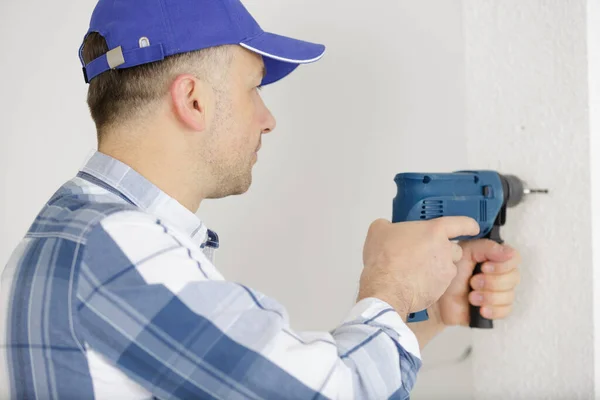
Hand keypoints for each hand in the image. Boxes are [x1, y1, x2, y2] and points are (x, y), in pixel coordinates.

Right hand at [358, 217, 479, 317]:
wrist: (386, 289)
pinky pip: (439, 284)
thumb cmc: (385, 260)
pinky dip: (430, 283)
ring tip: (415, 270)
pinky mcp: (440, 290)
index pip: (461, 224)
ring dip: (436, 268)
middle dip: (442, 251)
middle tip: (424, 254)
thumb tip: (388, 228)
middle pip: (454, 249)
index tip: (471, 228)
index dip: (468, 225)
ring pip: (447, 268)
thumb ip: (389, 225)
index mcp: (434, 231)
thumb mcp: (379, 230)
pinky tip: (413, 282)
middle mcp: (445, 251)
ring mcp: (445, 272)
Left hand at [436, 239, 520, 326]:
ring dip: (488, 297)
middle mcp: (501, 274)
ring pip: (509, 295)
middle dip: (491, 282)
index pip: (514, 258)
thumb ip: (487, 247)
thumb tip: (509, 252)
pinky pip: (506, 311)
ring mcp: (499, 293)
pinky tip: (480, 309)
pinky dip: (493, 310)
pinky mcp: (496, 310)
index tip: (484, 268)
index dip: (502, 265)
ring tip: (471, 297)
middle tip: (473, 282)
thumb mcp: (465, 252)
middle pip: (514, 278)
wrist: (438, 299)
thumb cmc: (450, 273)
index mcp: (494, 258)